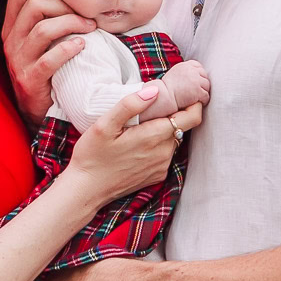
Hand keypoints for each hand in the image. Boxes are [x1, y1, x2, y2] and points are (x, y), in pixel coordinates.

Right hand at [2, 0, 94, 126]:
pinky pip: (49, 60)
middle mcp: (11, 41)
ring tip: (90, 28)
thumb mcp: (38, 41)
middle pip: (34, 4)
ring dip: (72, 24)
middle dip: (64, 5)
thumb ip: (46, 17)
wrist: (37, 110)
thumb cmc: (45, 70)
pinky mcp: (30, 80)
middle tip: (84, 16)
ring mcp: (19, 61)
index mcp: (11, 27)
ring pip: (43, 29)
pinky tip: (82, 46)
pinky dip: (68, 49)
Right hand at [66, 91, 202, 204]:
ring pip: (174, 140)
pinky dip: (159, 145)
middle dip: (175, 114)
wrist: (87, 189)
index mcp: (154, 136)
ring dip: (165, 130)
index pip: (192, 117)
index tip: (186, 93)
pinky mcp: (157, 175)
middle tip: (157, 104)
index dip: (194, 103)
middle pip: (182, 127)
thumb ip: (130, 104)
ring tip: (145, 123)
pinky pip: (166, 154)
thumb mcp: (104, 125)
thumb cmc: (92, 155)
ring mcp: (162, 166)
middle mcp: (164, 153)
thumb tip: (154, 91)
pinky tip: (139, 143)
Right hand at [159, 60, 210, 110]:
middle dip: (202, 84)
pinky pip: (206, 96)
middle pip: (204, 76)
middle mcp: (191, 71)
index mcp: (185, 65)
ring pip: (207, 86)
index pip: (198, 66)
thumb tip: (196, 74)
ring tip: (197, 97)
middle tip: (197, 91)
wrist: (163, 98)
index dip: (198, 75)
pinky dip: (203, 100)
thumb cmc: (167, 89)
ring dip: (203, 92)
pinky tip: (198, 102)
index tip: (195, 82)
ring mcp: (195, 80)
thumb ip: (185, 72)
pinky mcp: (198, 91)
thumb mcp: (175, 74)